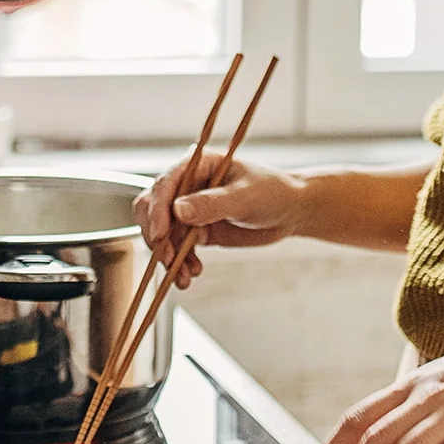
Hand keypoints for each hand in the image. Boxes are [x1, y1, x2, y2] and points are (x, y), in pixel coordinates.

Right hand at [132, 157, 310, 286]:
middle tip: (169, 258)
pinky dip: (180, 262)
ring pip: (163, 233)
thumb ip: (213, 204)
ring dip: (168, 256)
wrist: (289, 212)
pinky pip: (176, 247)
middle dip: (157, 236)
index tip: (161, 234)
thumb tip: (179, 210)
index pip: (165, 184)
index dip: (158, 209)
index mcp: (197, 166)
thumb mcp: (246, 196)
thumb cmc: (273, 192)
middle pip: (153, 208)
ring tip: (184, 277)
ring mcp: (190, 209)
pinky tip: (191, 273)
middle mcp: (187, 186)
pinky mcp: (195, 230)